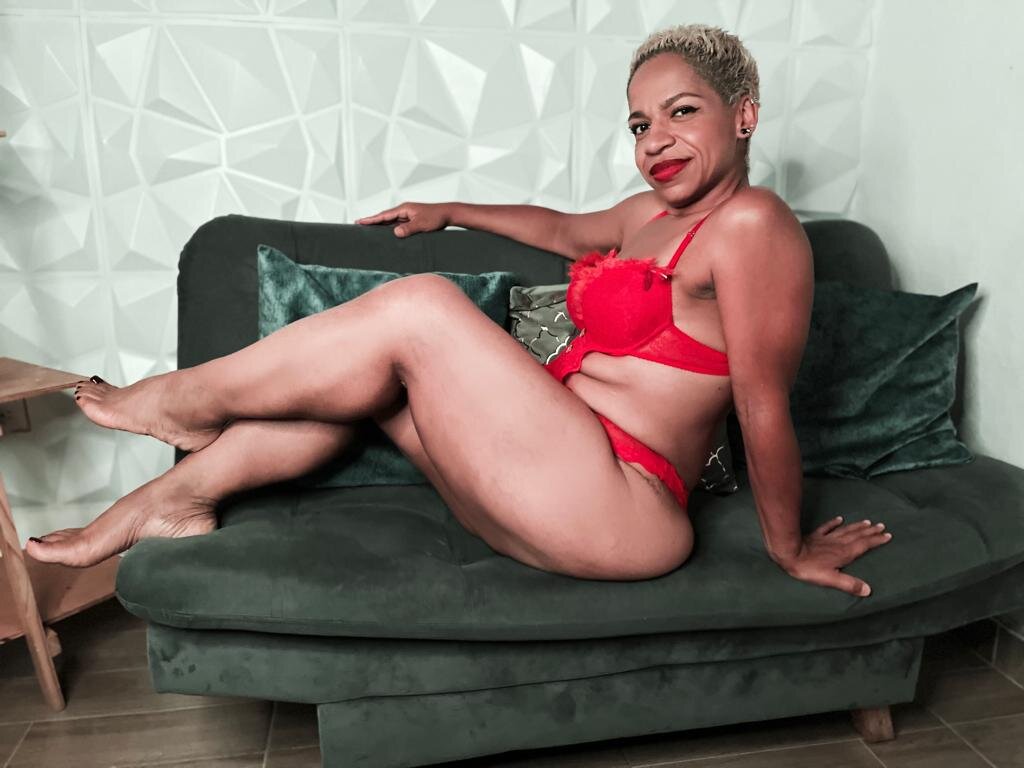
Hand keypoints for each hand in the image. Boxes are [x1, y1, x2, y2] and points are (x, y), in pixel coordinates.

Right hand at [355, 202, 451, 236]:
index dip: (372, 219)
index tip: (360, 221)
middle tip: (359, 224)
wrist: (448, 214)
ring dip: (380, 225)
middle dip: (372, 221)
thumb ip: (409, 229)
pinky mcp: (412, 221)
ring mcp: (408, 216)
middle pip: (384, 217)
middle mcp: (404, 211)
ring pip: (391, 221)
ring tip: (368, 229)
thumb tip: (395, 232)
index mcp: (404, 209)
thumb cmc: (436, 217)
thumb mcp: (422, 224)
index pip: (384, 215)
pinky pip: (398, 225)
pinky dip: (390, 229)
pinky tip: (387, 234)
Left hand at [775, 516, 892, 597]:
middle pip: (858, 535)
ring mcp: (826, 538)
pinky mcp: (814, 536)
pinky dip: (834, 523)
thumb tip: (868, 590)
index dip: (876, 540)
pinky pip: (827, 527)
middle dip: (870, 531)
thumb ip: (849, 584)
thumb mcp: (831, 579)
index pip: (864, 545)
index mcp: (844, 553)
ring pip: (846, 530)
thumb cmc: (809, 568)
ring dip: (857, 526)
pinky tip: (839, 518)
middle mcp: (838, 543)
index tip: (887, 535)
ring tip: (867, 522)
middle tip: (882, 526)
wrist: (789, 553)